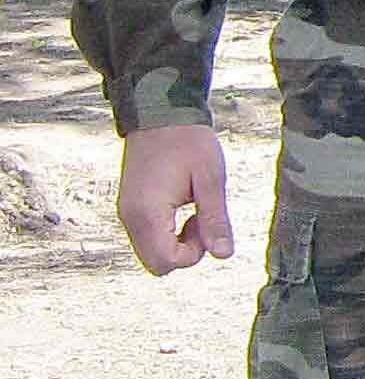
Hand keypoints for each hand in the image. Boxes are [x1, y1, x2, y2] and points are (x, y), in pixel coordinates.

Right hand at [118, 125, 235, 275]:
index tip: (206, 225)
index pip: (166, 262)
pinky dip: (166, 231)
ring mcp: (127, 212)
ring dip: (176, 242)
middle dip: (184, 252)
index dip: (194, 254)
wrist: (160, 114)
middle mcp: (130, 217)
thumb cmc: (187, 141)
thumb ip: (216, 220)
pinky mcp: (130, 206)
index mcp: (147, 213)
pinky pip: (147, 235)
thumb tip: (223, 255)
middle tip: (201, 220)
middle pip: (156, 264)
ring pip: (151, 251)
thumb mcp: (211, 180)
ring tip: (193, 210)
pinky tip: (181, 206)